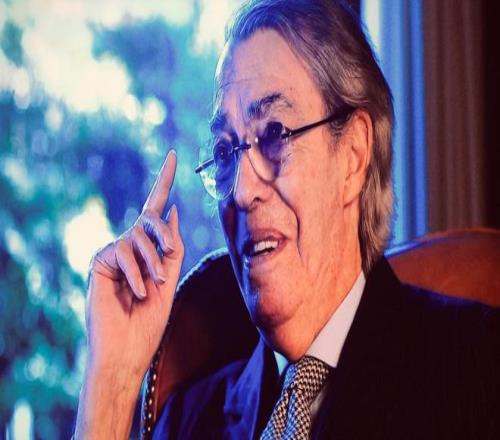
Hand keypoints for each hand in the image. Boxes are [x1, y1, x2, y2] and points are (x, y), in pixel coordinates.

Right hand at [87, 149, 183, 375]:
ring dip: (151, 263)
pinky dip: (134, 271)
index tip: (173, 155)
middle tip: (168, 259)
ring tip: (152, 288)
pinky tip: (136, 290)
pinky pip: (121, 250)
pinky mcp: (99, 260)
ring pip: (138, 236)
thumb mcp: (171, 278)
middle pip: (149, 219)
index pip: (156, 211)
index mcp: (149, 250)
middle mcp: (130, 246)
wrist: (128, 348)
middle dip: (163, 237)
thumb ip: (172, 246)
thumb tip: (173, 211)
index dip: (164, 182)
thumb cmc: (150, 319)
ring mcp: (113, 252)